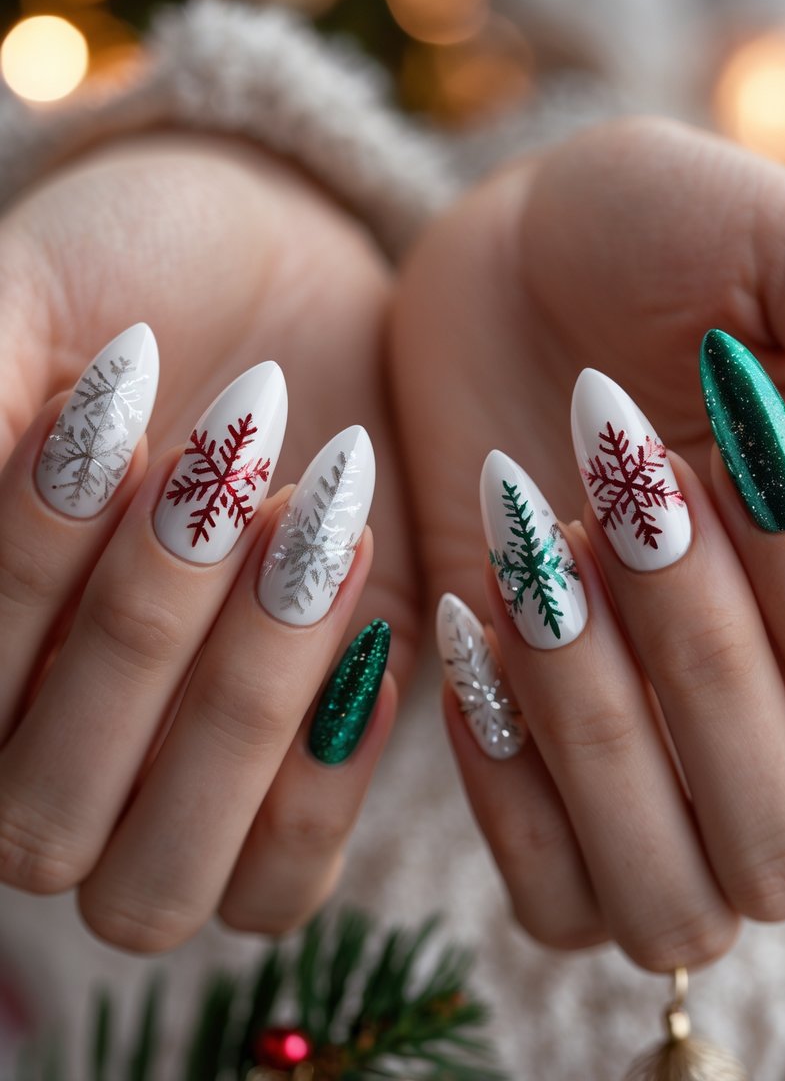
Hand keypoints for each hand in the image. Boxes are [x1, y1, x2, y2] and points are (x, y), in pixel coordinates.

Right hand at [0, 133, 416, 948]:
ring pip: (157, 884)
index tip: (118, 420)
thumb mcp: (31, 300)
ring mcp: (165, 781)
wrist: (278, 275)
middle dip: (142, 644)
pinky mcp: (289, 776)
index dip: (29, 574)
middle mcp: (41, 741)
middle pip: (42, 826)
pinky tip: (373, 626)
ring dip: (241, 712)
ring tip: (314, 531)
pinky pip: (278, 884)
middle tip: (236, 485)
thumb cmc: (132, 277)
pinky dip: (324, 776)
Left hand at [392, 118, 784, 971]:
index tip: (746, 447)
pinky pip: (555, 896)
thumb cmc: (661, 239)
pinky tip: (474, 623)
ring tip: (541, 562)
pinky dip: (513, 786)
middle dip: (703, 668)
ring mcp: (670, 765)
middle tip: (626, 498)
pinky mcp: (548, 769)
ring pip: (675, 903)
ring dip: (600, 738)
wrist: (511, 267)